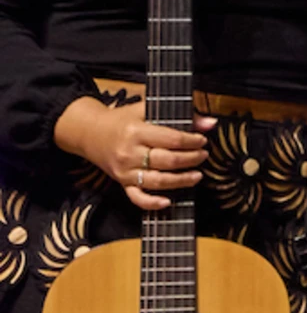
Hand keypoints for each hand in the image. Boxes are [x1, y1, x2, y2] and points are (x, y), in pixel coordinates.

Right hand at [53, 96, 210, 210]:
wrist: (89, 133)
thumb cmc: (122, 120)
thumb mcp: (146, 109)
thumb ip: (179, 114)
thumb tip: (210, 123)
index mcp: (136, 132)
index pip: (172, 139)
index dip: (192, 141)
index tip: (202, 140)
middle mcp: (130, 153)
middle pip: (167, 161)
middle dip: (191, 159)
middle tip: (203, 155)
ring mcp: (125, 171)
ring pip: (157, 181)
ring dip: (181, 181)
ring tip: (197, 175)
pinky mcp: (121, 183)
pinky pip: (137, 197)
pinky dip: (152, 203)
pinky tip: (168, 202)